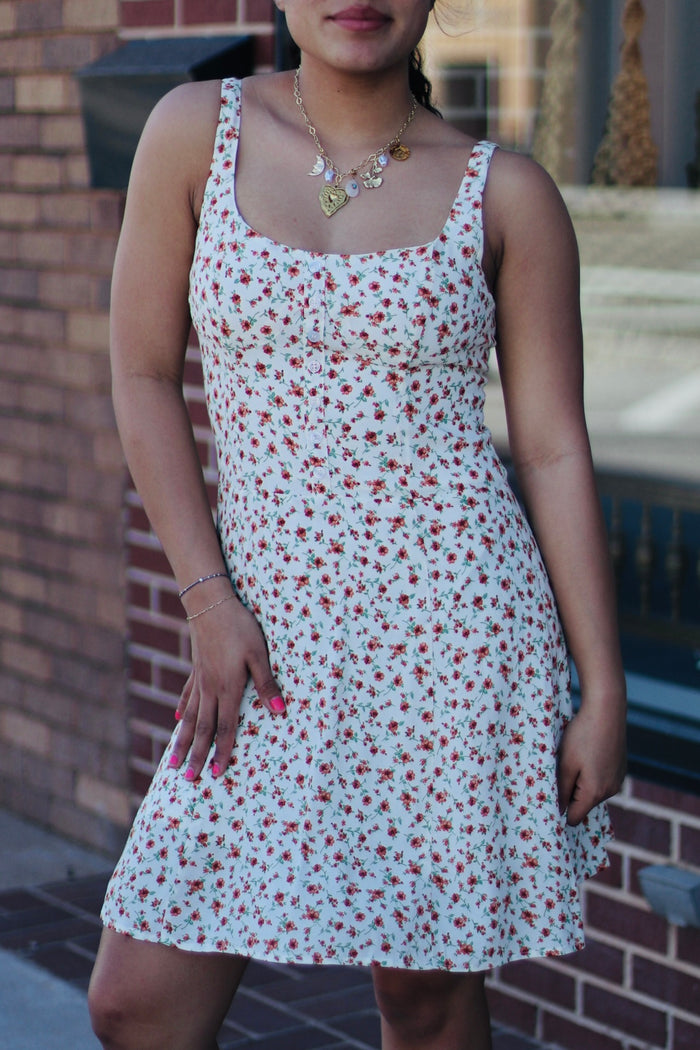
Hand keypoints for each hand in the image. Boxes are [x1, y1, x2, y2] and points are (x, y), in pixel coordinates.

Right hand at [170, 596, 282, 780]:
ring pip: (189, 718)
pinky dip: (181, 712)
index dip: (222, 751)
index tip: (217, 773)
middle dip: (196, 756)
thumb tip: (280, 711)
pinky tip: (175, 723)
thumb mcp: (259, 653)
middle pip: (202, 729)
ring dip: (182, 742)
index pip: (224, 727)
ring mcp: (199, 680)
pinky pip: (186, 697)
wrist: (210, 603)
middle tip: (189, 781)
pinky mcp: (195, 668)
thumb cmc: (240, 627)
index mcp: (228, 688)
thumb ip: (267, 683)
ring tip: (173, 763)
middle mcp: (210, 689)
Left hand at [557, 699, 626, 825]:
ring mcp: (618, 780)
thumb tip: (560, 810)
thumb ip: (562, 790)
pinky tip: (587, 754)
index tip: (550, 798)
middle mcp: (610, 791)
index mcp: (594, 792)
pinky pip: (602, 780)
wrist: (607, 711)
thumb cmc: (582, 736)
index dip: (561, 811)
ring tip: (575, 759)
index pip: (575, 817)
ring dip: (581, 782)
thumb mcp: (565, 764)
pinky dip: (592, 774)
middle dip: (570, 794)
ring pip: (593, 792)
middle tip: (561, 770)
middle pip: (584, 804)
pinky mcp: (620, 769)